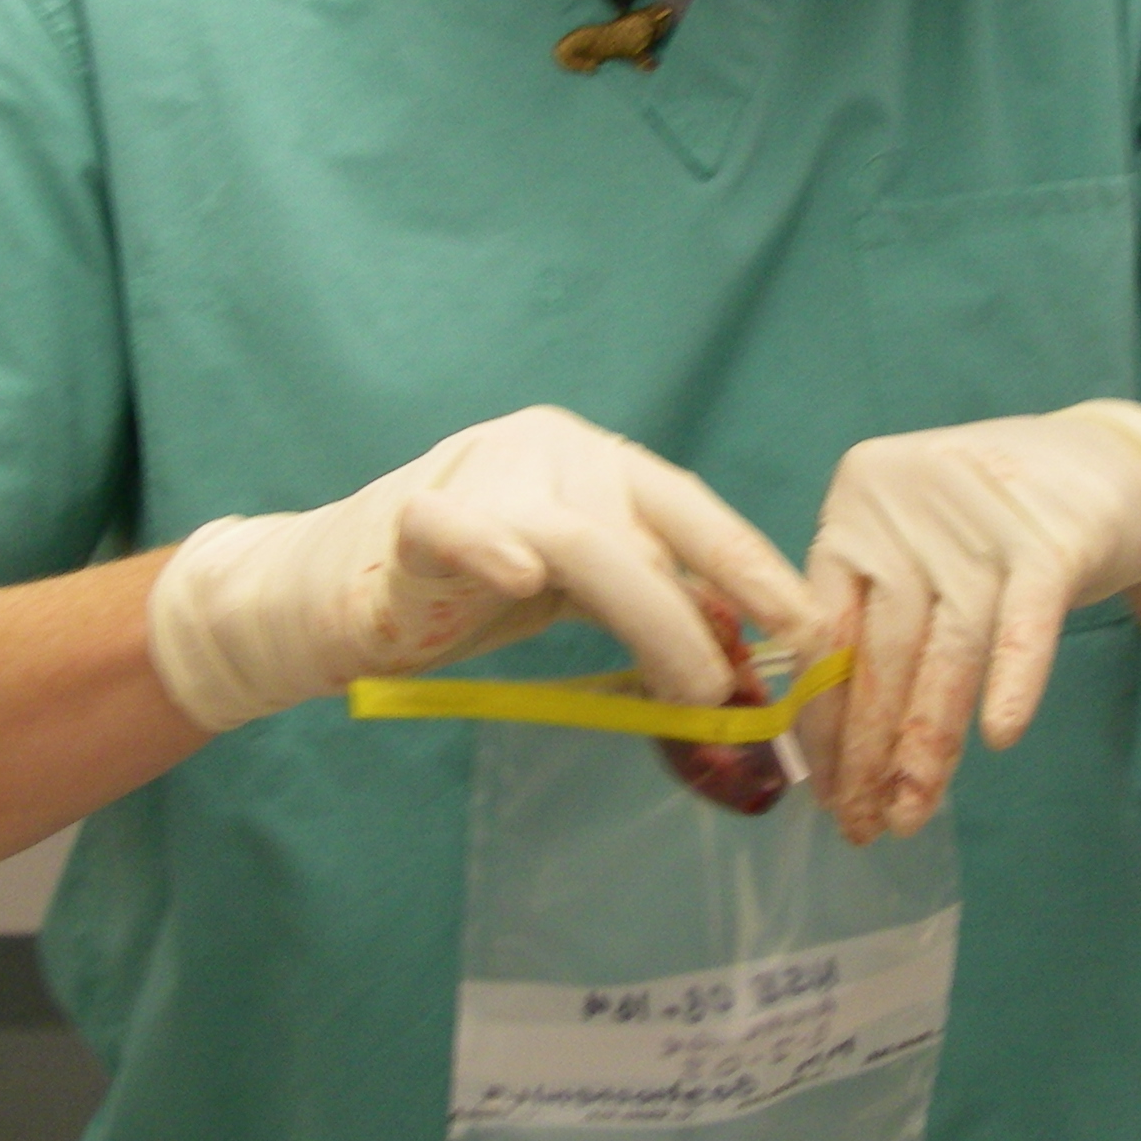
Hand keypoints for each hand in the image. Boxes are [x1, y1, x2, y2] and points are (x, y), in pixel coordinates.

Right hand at [148, 407, 818, 732]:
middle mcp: (549, 450)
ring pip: (584, 544)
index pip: (691, 510)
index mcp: (595, 460)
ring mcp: (481, 475)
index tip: (810, 627)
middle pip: (647, 534)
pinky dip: (488, 548)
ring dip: (651, 620)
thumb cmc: (468, 589)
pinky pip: (456, 528)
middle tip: (746, 690)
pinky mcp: (411, 519)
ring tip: (691, 689)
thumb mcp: (577, 589)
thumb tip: (746, 650)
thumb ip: (651, 600)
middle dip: (709, 615)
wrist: (329, 592)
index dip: (755, 567)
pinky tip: (519, 575)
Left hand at [802, 400, 1140, 839]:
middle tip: (860, 826)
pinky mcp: (1050, 539)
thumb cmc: (992, 523)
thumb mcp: (918, 550)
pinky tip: (1000, 736)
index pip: (826, 629)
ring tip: (909, 815)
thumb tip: (834, 742)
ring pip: (947, 652)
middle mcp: (906, 507)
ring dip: (926, 745)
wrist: (1107, 461)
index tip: (826, 788)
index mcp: (856, 506)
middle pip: (880, 649)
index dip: (824, 719)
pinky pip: (1024, 625)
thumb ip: (876, 617)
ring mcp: (978, 521)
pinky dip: (1013, 680)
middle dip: (867, 751)